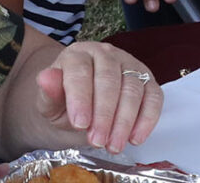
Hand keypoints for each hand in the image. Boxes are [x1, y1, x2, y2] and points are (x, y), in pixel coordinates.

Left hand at [37, 41, 162, 152]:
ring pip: (133, 88)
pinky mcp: (147, 79)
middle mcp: (106, 53)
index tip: (80, 124)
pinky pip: (154, 96)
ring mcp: (129, 64)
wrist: (80, 104)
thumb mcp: (50, 103)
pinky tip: (136, 138)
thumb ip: (48, 93)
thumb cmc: (65, 102)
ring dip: (125, 120)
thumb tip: (45, 78)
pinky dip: (148, 118)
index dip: (81, 98)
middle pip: (109, 80)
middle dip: (104, 114)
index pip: (80, 71)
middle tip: (97, 141)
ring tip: (113, 146)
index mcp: (78, 54)